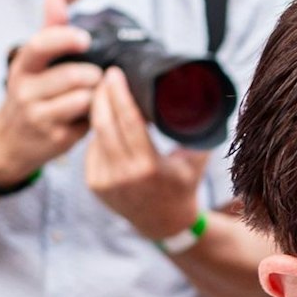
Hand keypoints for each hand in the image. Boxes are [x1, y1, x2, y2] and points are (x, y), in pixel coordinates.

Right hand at [0, 0, 100, 184]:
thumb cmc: (30, 94)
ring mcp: (40, 117)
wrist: (11, 141)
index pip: (40, 45)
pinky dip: (96, 114)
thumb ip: (49, 31)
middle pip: (73, 75)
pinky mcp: (56, 138)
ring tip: (95, 93)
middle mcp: (26, 91)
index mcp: (21, 66)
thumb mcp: (33, 64)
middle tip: (98, 75)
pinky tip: (91, 112)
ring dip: (97, 94)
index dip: (64, 38)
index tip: (85, 38)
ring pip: (83, 98)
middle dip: (93, 73)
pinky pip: (89, 121)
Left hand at [85, 67, 210, 239]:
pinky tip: (103, 121)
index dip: (119, 93)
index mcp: (150, 167)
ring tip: (104, 94)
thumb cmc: (182, 187)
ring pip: (95, 136)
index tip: (115, 72)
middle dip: (101, 96)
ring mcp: (106, 182)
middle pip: (104, 124)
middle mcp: (124, 175)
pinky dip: (98, 134)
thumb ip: (197, 131)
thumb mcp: (195, 160)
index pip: (128, 121)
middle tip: (105, 76)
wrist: (165, 224)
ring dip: (97, 112)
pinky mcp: (95, 185)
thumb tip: (205, 98)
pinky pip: (91, 150)